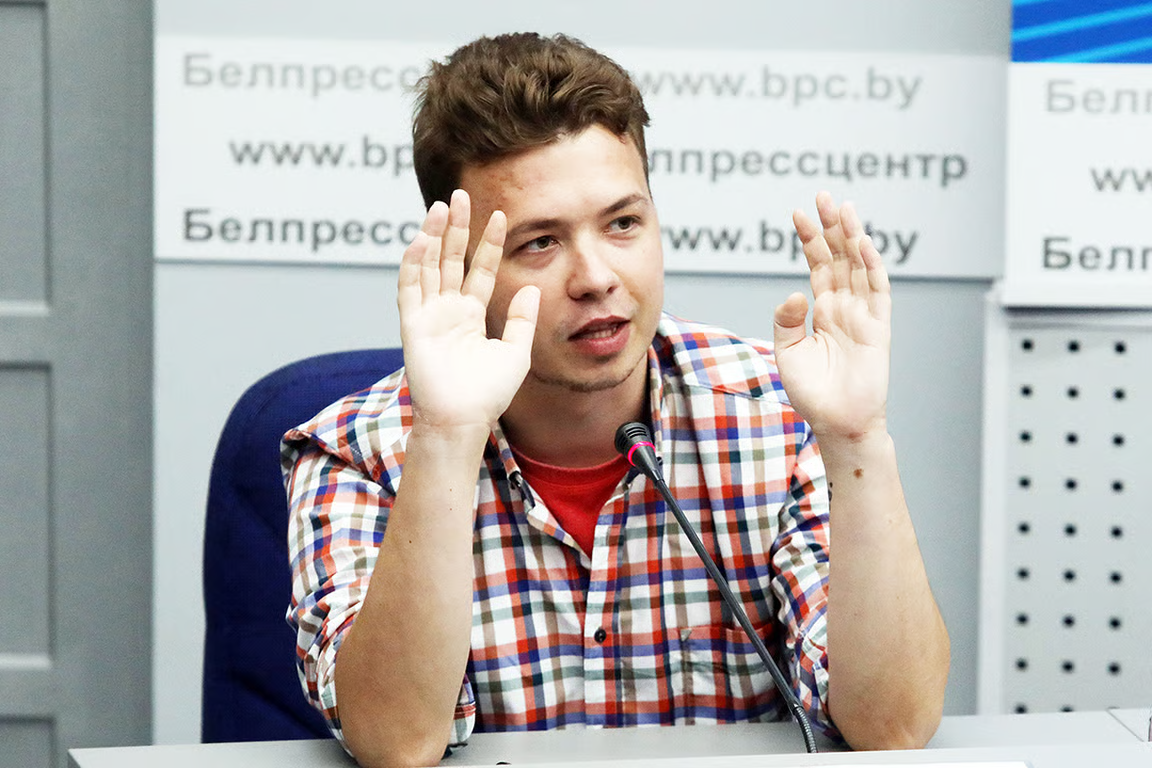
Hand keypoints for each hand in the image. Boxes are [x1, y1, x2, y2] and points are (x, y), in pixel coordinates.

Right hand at [397, 189, 539, 432]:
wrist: (463, 419)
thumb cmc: (488, 395)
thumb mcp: (516, 353)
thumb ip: (521, 319)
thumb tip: (530, 287)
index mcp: (471, 315)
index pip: (478, 270)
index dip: (487, 243)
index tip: (499, 216)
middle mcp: (447, 311)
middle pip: (451, 260)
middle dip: (456, 228)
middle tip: (461, 196)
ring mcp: (428, 316)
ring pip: (429, 266)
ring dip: (433, 237)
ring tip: (441, 207)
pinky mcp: (412, 326)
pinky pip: (410, 289)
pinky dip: (413, 264)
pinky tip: (421, 240)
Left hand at [773, 191, 890, 441]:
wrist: (837, 422)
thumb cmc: (812, 393)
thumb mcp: (788, 353)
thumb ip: (787, 321)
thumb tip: (795, 292)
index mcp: (821, 311)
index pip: (817, 265)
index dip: (809, 239)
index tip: (797, 213)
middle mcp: (843, 307)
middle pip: (839, 257)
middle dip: (832, 226)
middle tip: (824, 195)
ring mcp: (862, 315)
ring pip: (859, 267)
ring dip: (852, 237)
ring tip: (844, 208)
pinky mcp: (878, 329)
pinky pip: (878, 293)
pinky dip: (872, 268)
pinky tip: (863, 245)